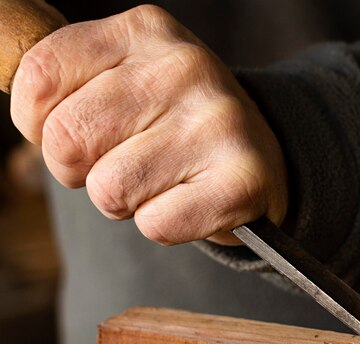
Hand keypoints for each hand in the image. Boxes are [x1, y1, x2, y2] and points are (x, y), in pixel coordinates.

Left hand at [10, 5, 287, 245]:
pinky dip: (165, 225)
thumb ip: (68, 82)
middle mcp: (185, 67)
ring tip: (163, 179)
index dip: (41, 125)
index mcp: (145, 31)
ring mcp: (219, 122)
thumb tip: (29, 111)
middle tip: (126, 161)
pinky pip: (156, 224)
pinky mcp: (241, 180)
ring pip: (109, 190)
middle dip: (82, 169)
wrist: (259, 155)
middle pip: (67, 139)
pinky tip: (191, 200)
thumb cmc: (175, 123)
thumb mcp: (122, 77)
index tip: (83, 133)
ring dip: (126, 201)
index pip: (40, 78)